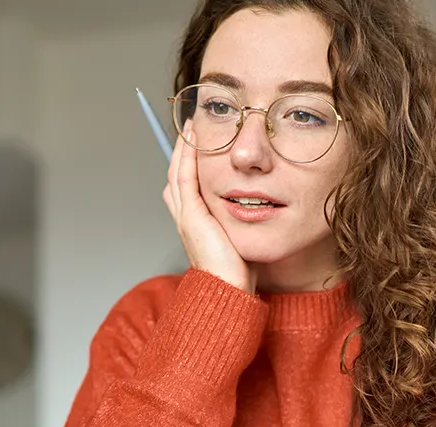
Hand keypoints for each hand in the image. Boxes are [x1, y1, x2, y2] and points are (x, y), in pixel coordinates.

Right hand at [163, 123, 255, 292]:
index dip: (189, 164)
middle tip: (190, 128)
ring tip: (191, 126)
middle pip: (176, 175)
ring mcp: (185, 216)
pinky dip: (186, 156)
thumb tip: (259, 212)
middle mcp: (185, 217)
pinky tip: (192, 138)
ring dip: (183, 147)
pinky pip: (184, 177)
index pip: (185, 186)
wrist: (229, 291)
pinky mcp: (191, 215)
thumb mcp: (240, 241)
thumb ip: (242, 224)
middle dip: (183, 150)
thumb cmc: (238, 274)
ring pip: (177, 172)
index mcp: (194, 223)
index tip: (198, 145)